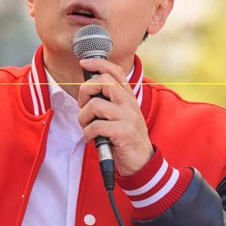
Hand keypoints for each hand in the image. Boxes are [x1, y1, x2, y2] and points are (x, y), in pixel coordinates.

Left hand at [77, 58, 153, 176]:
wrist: (141, 162)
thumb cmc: (124, 138)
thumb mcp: (120, 115)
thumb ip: (108, 102)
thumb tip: (87, 91)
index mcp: (128, 97)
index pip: (115, 71)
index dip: (98, 63)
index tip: (84, 63)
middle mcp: (129, 103)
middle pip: (103, 82)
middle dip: (85, 92)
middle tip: (83, 107)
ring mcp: (127, 117)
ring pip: (95, 105)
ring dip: (84, 117)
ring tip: (87, 126)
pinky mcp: (123, 132)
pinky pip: (96, 126)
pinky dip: (88, 133)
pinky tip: (92, 139)